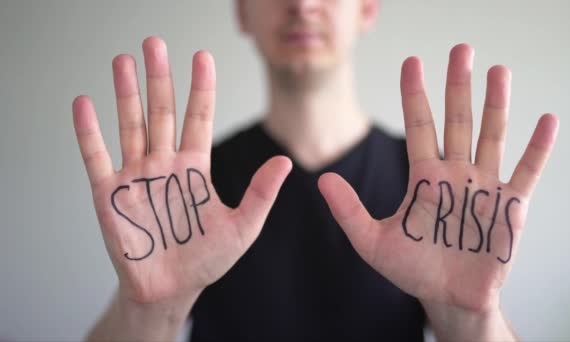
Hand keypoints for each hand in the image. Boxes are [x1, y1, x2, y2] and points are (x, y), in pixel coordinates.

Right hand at [72, 37, 291, 304]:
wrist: (170, 290)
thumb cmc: (206, 260)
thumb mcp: (243, 227)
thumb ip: (262, 193)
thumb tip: (286, 161)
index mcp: (195, 168)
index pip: (198, 118)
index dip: (201, 88)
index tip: (202, 56)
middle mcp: (164, 164)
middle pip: (161, 112)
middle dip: (159, 78)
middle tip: (155, 43)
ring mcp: (135, 176)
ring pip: (130, 125)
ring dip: (125, 93)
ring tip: (123, 60)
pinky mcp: (109, 194)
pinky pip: (97, 157)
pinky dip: (90, 131)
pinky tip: (85, 103)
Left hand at [318, 44, 557, 313]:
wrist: (448, 298)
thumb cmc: (413, 271)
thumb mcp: (372, 242)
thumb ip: (348, 210)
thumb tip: (321, 179)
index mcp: (424, 178)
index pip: (418, 126)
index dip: (415, 94)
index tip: (413, 62)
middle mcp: (455, 174)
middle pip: (457, 121)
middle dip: (458, 86)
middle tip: (461, 49)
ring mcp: (484, 187)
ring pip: (491, 136)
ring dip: (495, 104)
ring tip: (498, 70)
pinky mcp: (510, 207)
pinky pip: (526, 172)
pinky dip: (537, 148)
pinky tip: (546, 120)